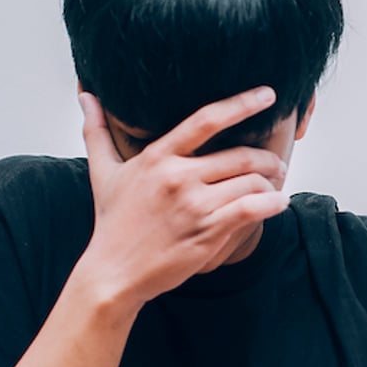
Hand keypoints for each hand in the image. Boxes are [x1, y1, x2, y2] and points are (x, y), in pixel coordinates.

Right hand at [76, 87, 290, 309]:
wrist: (114, 272)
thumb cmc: (112, 223)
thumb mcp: (103, 173)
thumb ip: (97, 131)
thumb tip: (87, 96)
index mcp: (157, 157)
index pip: (206, 120)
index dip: (241, 104)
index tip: (267, 94)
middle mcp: (178, 177)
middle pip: (240, 154)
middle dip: (267, 158)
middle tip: (276, 162)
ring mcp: (195, 206)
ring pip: (251, 182)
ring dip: (272, 183)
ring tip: (276, 185)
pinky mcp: (209, 231)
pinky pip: (253, 209)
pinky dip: (273, 204)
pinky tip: (279, 202)